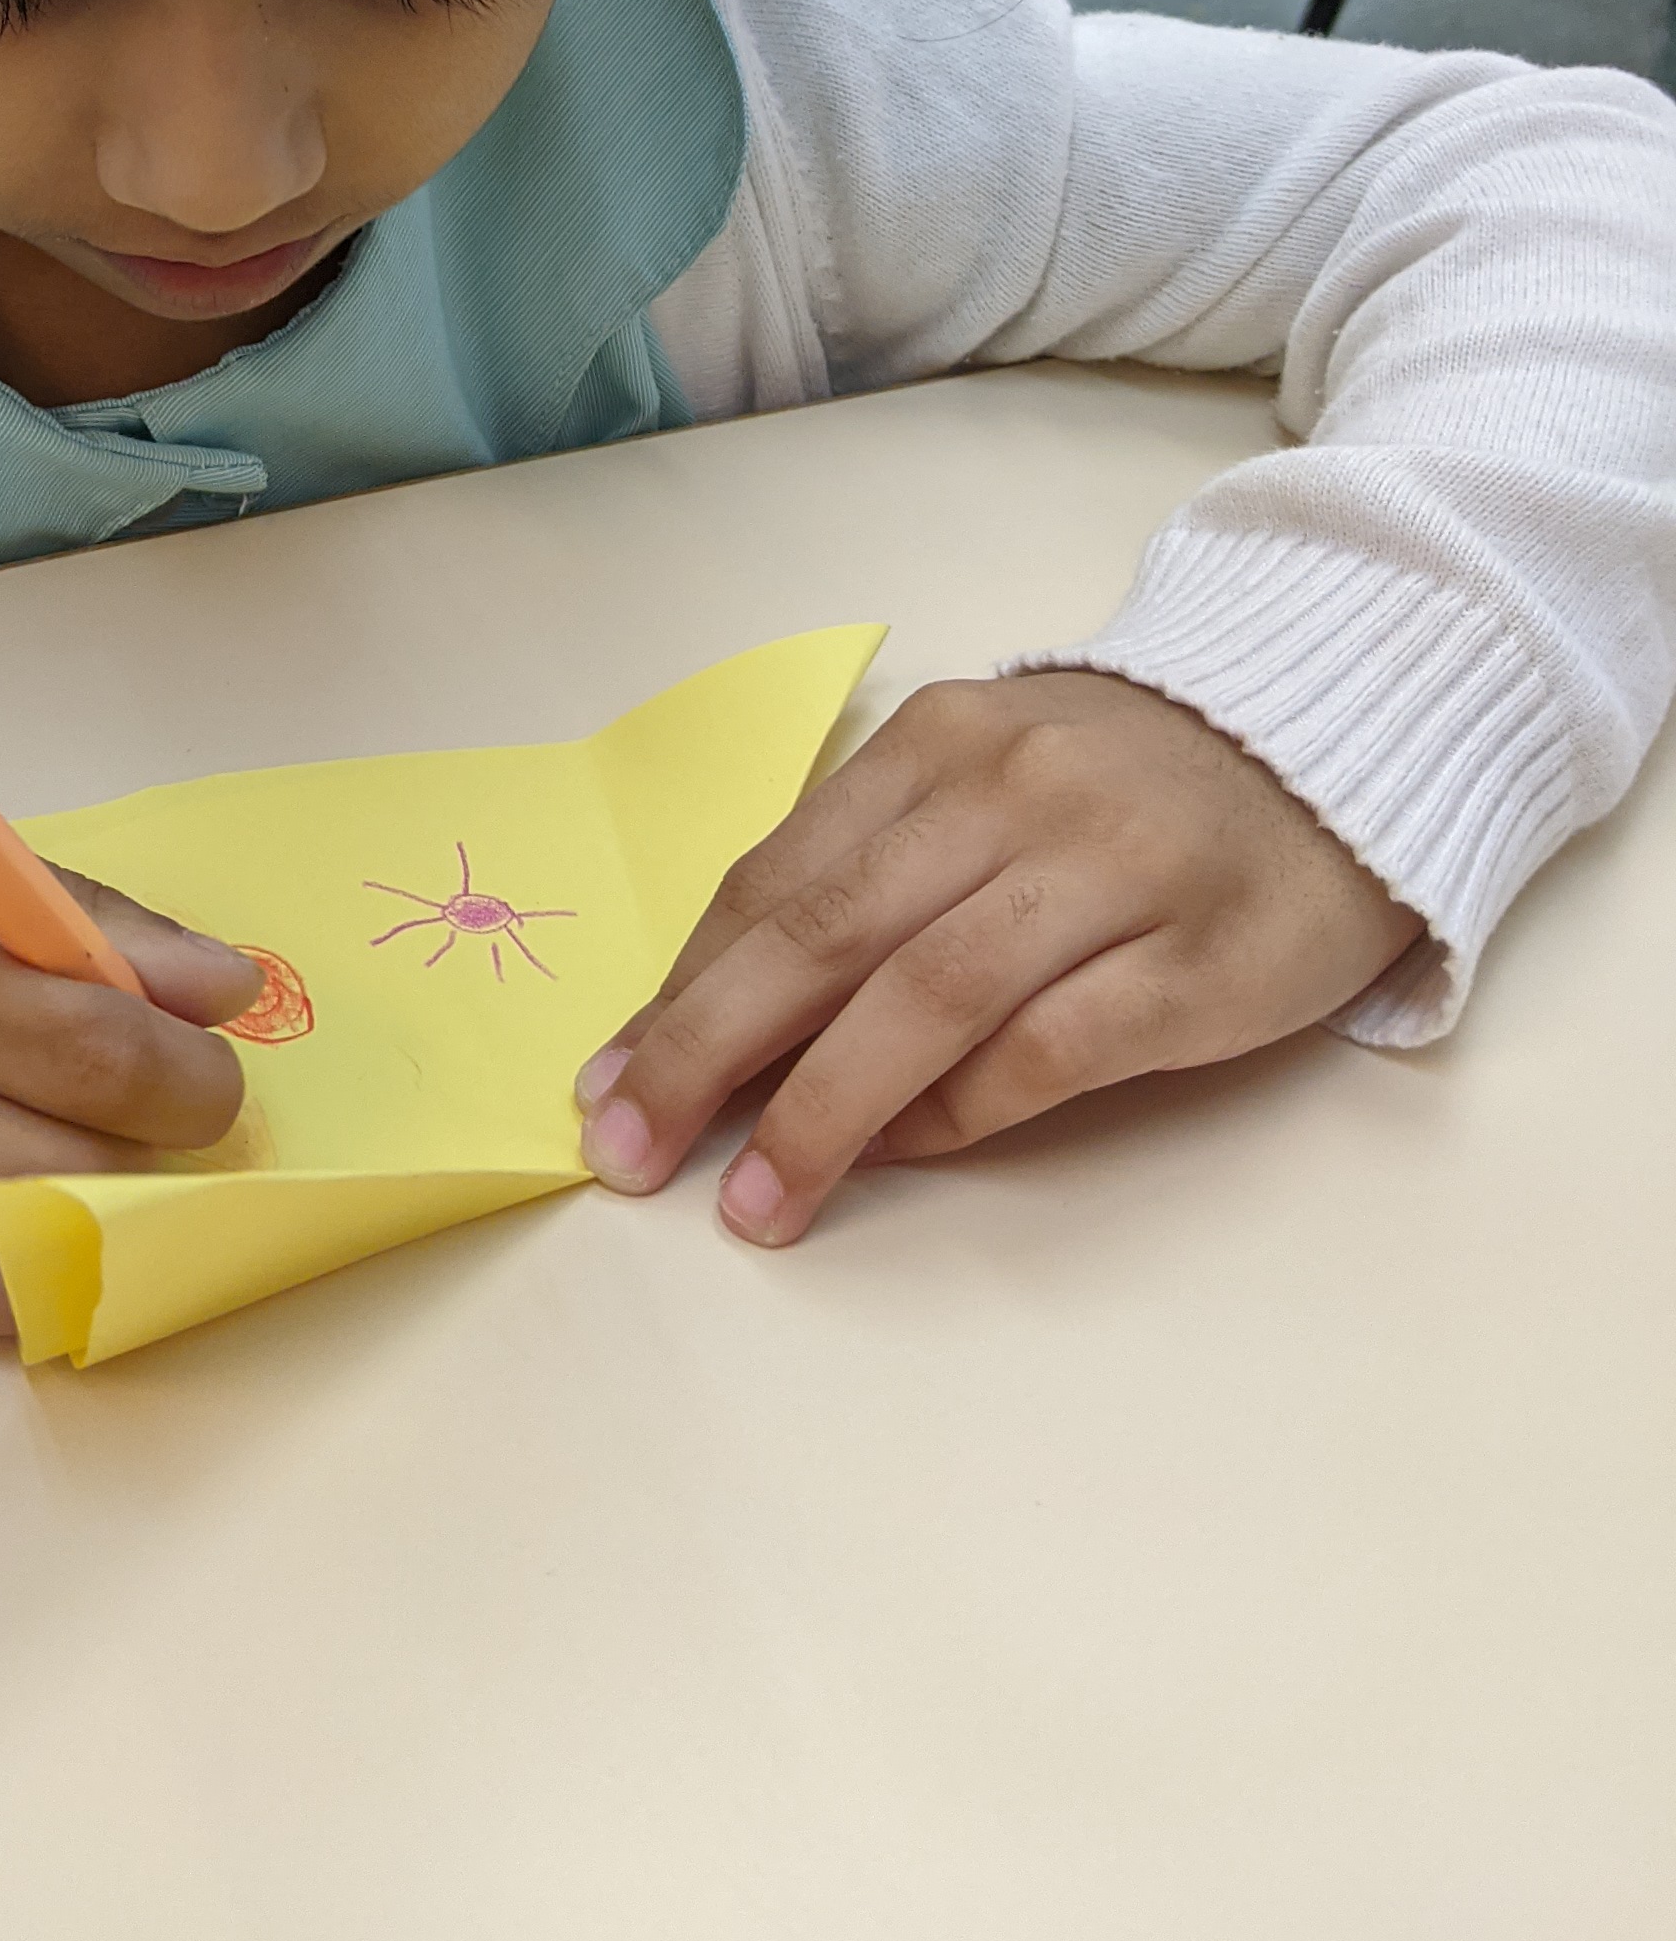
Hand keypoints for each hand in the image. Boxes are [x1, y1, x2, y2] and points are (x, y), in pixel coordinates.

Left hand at [576, 670, 1419, 1245]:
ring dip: (821, 1109)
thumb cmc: (1122, 787)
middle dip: (708, 1050)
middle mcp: (1012, 794)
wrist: (1334, 745)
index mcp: (939, 741)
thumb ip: (873, 870)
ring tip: (752, 1200)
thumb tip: (726, 1010)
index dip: (684, 984)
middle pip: (828, 934)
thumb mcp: (984, 781)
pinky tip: (904, 1155)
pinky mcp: (1195, 964)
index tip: (606, 1075)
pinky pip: (1049, 1049)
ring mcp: (1109, 875)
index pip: (781, 875)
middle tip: (629, 1149)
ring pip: (926, 998)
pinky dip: (961, 1110)